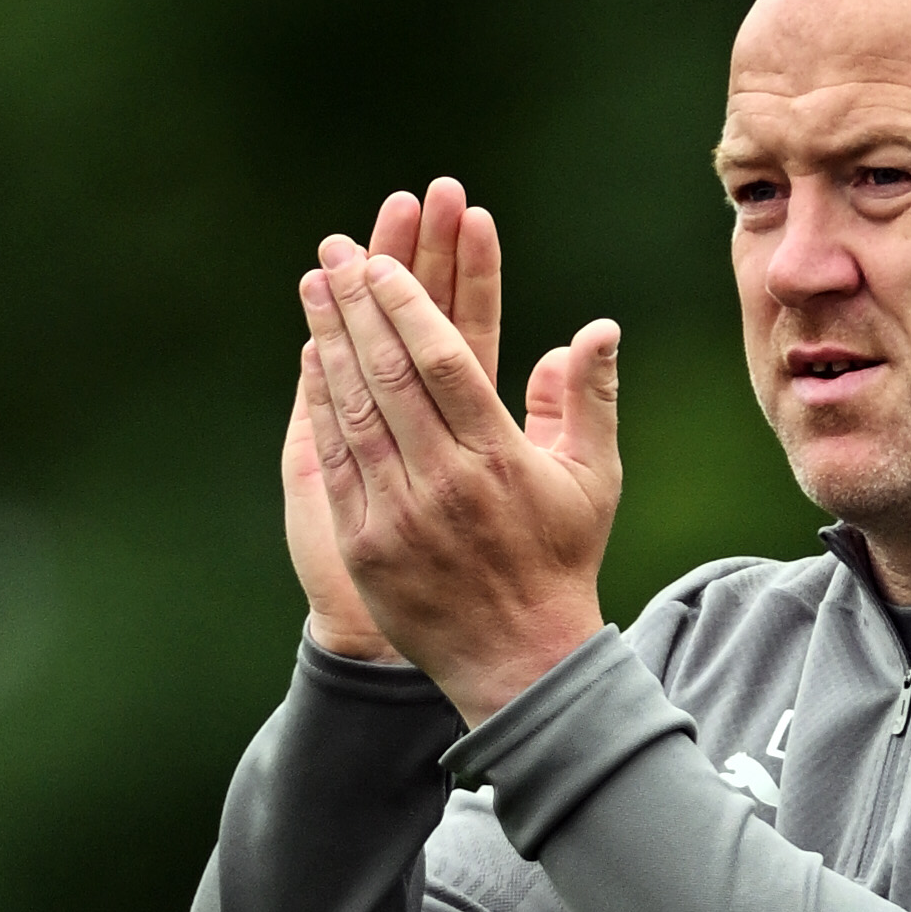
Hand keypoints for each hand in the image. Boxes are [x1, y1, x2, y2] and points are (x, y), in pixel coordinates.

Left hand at [297, 225, 620, 726]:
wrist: (519, 659)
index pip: (444, 361)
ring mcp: (399, 514)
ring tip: (315, 288)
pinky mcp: (366, 545)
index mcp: (499, 458)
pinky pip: (337, 459)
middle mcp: (444, 481)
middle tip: (336, 251)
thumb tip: (598, 328)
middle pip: (390, 374)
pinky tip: (312, 362)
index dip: (408, 304)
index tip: (382, 262)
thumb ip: (590, 399)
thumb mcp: (593, 479)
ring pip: (355, 410)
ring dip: (330, 343)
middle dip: (359, 305)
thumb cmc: (560, 560)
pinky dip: (321, 405)